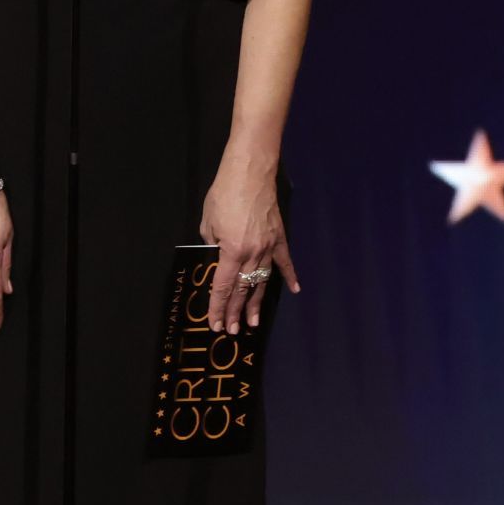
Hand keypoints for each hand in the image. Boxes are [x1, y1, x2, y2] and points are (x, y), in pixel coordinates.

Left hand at [198, 162, 300, 335]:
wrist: (250, 173)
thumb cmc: (224, 194)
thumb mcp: (208, 221)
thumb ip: (212, 243)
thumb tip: (217, 254)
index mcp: (231, 252)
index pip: (223, 287)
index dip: (217, 307)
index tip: (215, 323)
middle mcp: (252, 254)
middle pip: (243, 290)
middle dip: (236, 312)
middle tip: (232, 331)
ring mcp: (268, 247)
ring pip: (262, 282)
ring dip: (257, 304)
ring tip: (254, 323)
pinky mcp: (280, 238)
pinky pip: (285, 262)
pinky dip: (290, 276)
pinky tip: (295, 290)